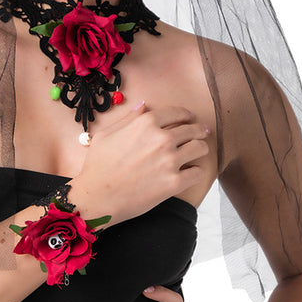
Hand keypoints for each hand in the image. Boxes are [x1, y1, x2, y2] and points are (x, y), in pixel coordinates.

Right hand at [70, 104, 209, 225]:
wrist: (97, 196)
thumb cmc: (98, 165)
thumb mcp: (107, 133)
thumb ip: (129, 117)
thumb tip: (144, 106)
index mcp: (146, 123)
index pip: (176, 113)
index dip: (186, 115)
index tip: (190, 118)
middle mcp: (161, 139)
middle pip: (192, 129)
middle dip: (199, 130)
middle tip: (203, 132)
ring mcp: (169, 161)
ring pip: (199, 148)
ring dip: (201, 148)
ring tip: (200, 151)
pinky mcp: (174, 183)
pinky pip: (197, 172)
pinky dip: (197, 171)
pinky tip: (192, 171)